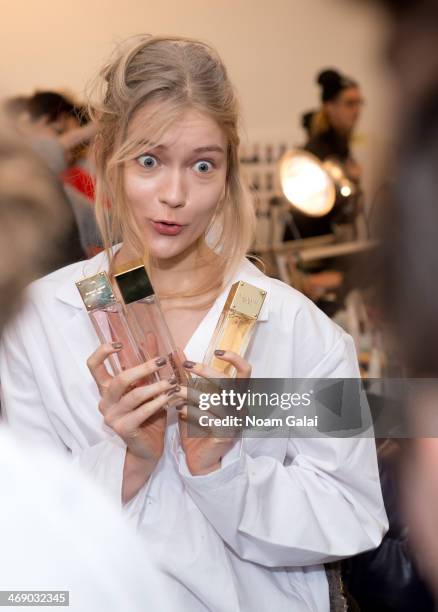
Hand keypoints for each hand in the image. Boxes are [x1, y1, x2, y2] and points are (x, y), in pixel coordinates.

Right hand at [87, 343, 178, 499]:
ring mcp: (112, 416)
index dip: (102, 352)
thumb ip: (147, 362)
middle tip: (162, 361)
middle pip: (120, 379)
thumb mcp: (148, 385)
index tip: (120, 343)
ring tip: (173, 381)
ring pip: (134, 395)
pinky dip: (159, 402)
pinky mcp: (123, 429)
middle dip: (143, 368)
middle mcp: (105, 402)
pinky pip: (142, 411)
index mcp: (106, 389)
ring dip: (157, 386)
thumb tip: (150, 334)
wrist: (148, 448)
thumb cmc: (148, 414)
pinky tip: (171, 397)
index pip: (93, 366)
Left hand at [175, 351, 250, 475]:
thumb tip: (178, 353)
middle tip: (185, 365)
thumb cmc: (198, 427)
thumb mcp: (194, 399)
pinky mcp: (224, 435)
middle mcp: (240, 407)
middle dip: (205, 371)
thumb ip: (189, 378)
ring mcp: (234, 422)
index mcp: (237, 397)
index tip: (217, 351)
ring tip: (175, 390)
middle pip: (227, 382)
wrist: (200, 461)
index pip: (246, 371)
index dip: (234, 358)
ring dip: (192, 392)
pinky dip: (191, 411)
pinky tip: (179, 410)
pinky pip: (207, 418)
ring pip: (214, 400)